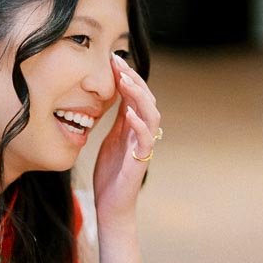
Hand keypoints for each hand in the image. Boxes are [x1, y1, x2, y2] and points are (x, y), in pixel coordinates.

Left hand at [91, 55, 161, 227]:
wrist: (111, 204)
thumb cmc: (110, 173)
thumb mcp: (112, 139)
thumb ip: (117, 119)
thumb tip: (117, 94)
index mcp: (133, 125)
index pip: (134, 94)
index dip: (126, 76)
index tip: (112, 59)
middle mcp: (142, 132)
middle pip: (145, 99)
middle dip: (133, 79)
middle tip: (118, 62)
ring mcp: (144, 146)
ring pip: (151, 114)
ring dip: (138, 97)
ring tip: (126, 82)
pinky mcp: (141, 161)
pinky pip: (146, 140)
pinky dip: (139, 125)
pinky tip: (129, 113)